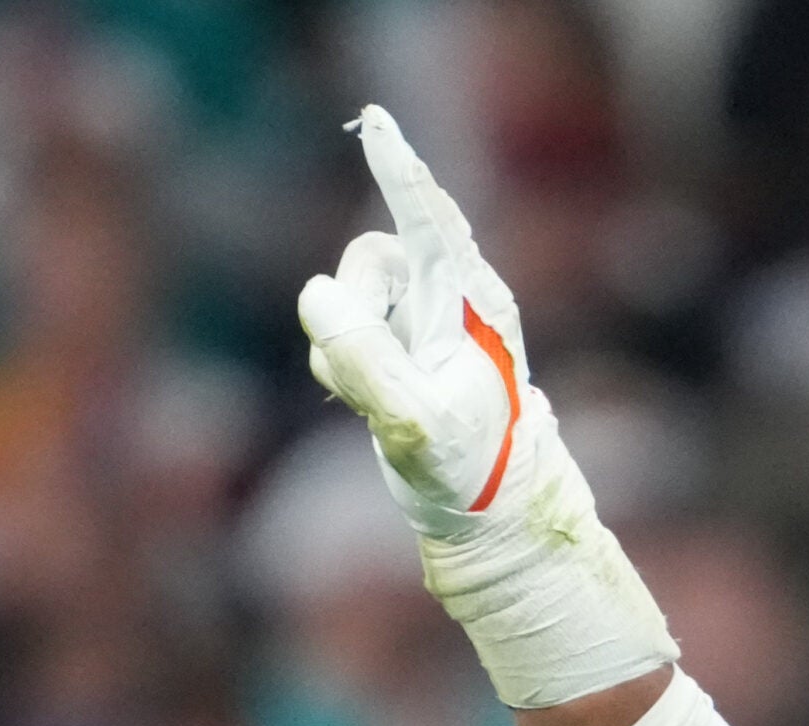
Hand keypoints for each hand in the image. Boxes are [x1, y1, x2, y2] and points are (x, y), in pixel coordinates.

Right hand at [296, 107, 676, 710]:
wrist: (491, 518)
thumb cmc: (468, 471)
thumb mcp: (411, 423)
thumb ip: (365, 360)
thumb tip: (317, 295)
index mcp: (473, 303)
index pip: (429, 220)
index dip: (398, 170)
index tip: (376, 124)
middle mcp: (453, 300)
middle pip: (375, 257)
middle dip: (359, 304)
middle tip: (366, 372)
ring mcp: (426, 323)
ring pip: (353, 297)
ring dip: (347, 346)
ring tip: (378, 401)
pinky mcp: (404, 348)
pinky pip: (347, 333)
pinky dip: (344, 366)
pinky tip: (372, 404)